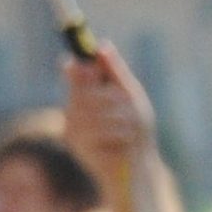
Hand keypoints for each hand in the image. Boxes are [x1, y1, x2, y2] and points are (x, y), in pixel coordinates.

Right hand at [61, 41, 156, 182]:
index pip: (74, 72)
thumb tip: (102, 45)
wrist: (139, 167)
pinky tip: (124, 141)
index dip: (79, 66)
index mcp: (86, 93)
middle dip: (112, 97)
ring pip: (92, 110)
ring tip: (130, 127)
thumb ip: (115, 73)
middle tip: (130, 106)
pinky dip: (117, 133)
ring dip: (119, 117)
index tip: (87, 64)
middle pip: (84, 90)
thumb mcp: (131, 97)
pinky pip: (96, 130)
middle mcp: (74, 107)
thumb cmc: (136, 130)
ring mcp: (72, 126)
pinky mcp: (76, 144)